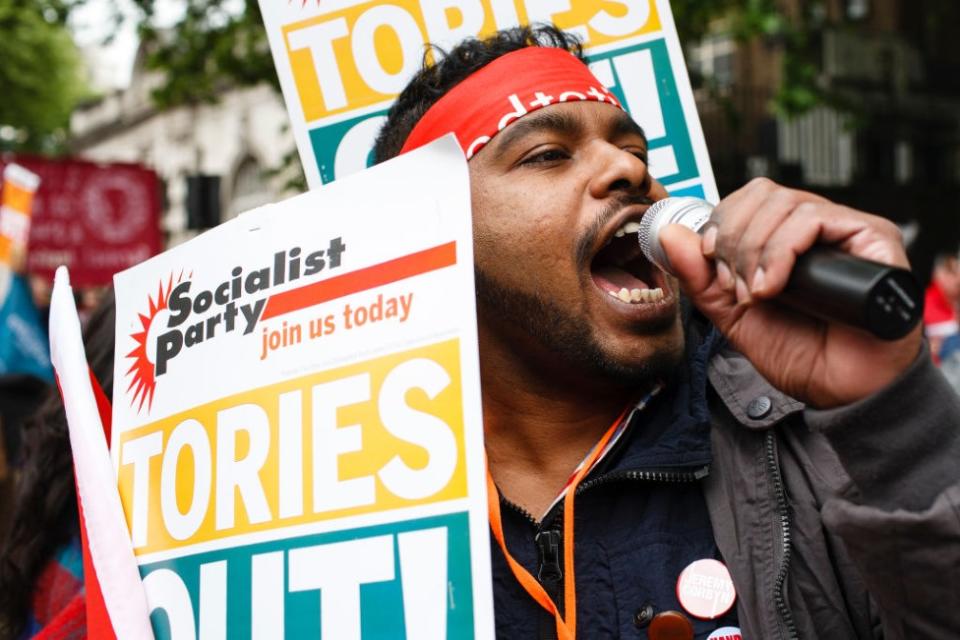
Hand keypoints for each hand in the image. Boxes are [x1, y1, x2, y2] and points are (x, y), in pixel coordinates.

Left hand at [660, 178, 921, 407]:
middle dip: (734, 240)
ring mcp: (847, 230)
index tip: (711, 261)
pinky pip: (816, 220)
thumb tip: (669, 235)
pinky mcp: (873, 238)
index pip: (749, 198)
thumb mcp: (733, 315)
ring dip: (755, 250)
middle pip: (764, 194)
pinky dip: (781, 251)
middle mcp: (820, 227)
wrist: (842, 392)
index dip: (722, 223)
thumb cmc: (800, 354)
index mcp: (788, 237)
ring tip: (756, 294)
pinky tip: (774, 286)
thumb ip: (700, 278)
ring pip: (786, 205)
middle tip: (735, 286)